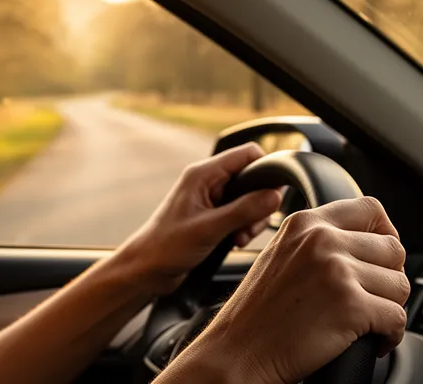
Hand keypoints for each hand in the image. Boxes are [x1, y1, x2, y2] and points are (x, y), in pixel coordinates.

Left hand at [114, 143, 281, 295]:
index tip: (273, 195)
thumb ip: (244, 211)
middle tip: (250, 226)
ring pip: (249, 199)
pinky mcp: (212, 216)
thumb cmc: (167, 246)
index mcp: (203, 174)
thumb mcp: (210, 228)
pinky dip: (243, 227)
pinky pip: (240, 214)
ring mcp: (210, 199)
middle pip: (252, 178)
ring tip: (240, 237)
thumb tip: (275, 196)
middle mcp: (207, 182)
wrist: (147, 269)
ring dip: (252, 219)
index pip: (247, 154)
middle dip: (259, 203)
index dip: (266, 169)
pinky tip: (235, 241)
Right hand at [160, 197, 408, 383]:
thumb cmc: (257, 313)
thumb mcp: (281, 255)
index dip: (385, 235)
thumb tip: (367, 244)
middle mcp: (322, 239)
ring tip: (365, 322)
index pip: (370, 209)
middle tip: (370, 300)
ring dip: (389, 309)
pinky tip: (369, 341)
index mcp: (305, 223)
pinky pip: (398, 319)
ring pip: (400, 286)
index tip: (379, 258)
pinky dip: (390, 336)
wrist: (237, 351)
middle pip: (394, 250)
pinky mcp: (350, 306)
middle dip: (388, 280)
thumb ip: (318, 241)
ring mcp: (337, 271)